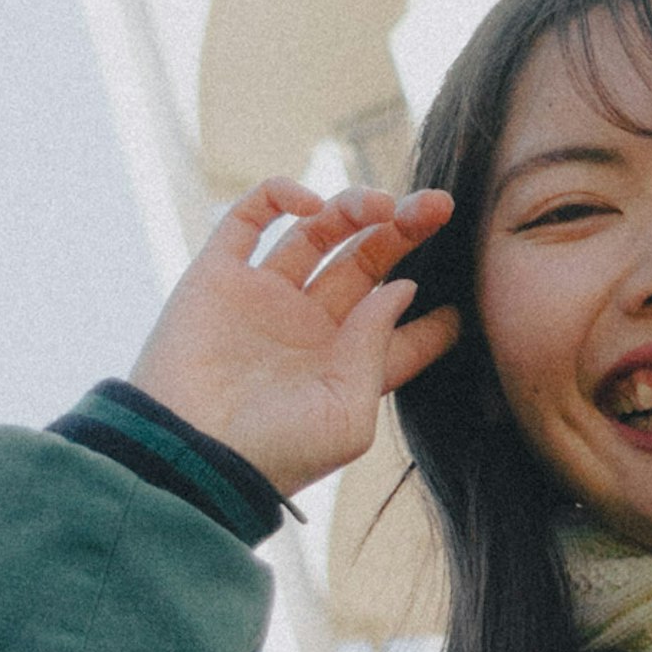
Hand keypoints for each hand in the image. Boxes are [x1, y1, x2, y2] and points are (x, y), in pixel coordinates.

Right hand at [125, 183, 460, 501]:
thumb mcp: (348, 416)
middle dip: (404, 233)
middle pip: (367, 265)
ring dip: (354, 209)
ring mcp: (262, 298)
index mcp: (344, 368)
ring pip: (318, 234)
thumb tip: (401, 289)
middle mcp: (307, 327)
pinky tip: (310, 204)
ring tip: (381, 205)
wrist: (186, 455)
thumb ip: (377, 349)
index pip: (400, 331)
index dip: (434, 314)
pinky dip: (278, 196)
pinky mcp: (216, 277)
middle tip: (436, 207)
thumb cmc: (275, 453)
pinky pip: (248, 219)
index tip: (465, 298)